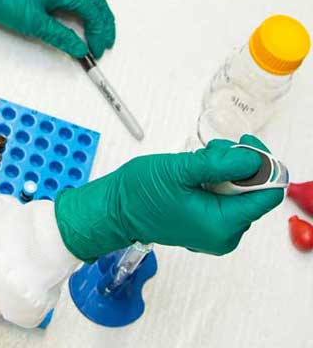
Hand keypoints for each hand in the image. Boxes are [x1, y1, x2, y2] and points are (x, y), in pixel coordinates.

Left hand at [0, 0, 114, 57]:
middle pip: (95, 0)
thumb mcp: (34, 23)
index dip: (98, 33)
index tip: (96, 49)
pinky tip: (84, 13)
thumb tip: (79, 47)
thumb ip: (60, 36)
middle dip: (104, 22)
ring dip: (97, 10)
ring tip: (100, 29)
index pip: (92, 12)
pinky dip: (85, 3)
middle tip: (106, 41)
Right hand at [54, 136, 284, 260]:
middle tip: (209, 153)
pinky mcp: (207, 227)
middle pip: (253, 193)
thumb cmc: (138, 193)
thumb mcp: (180, 169)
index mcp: (221, 224)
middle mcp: (225, 235)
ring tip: (196, 164)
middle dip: (236, 167)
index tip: (243, 147)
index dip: (260, 166)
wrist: (114, 209)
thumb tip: (252, 159)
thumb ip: (220, 164)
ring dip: (224, 173)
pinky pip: (225, 201)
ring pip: (239, 194)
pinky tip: (195, 176)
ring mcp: (216, 233)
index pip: (267, 195)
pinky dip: (216, 183)